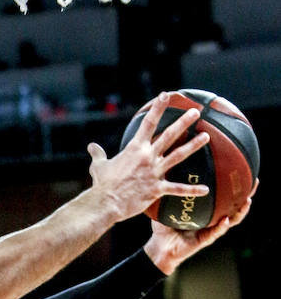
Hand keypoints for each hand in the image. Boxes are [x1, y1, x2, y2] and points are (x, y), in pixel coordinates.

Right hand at [87, 93, 211, 222]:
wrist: (106, 203)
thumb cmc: (102, 184)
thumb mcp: (98, 166)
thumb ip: (98, 154)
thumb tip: (92, 146)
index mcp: (135, 149)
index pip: (148, 123)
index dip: (158, 108)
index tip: (166, 95)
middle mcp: (148, 157)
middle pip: (169, 135)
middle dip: (184, 122)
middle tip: (196, 112)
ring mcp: (154, 172)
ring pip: (178, 155)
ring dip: (193, 145)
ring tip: (206, 136)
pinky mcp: (157, 189)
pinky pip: (177, 189)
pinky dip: (192, 190)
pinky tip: (205, 190)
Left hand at [144, 180, 256, 274]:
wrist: (159, 248)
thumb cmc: (164, 227)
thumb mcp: (167, 204)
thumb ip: (170, 189)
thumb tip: (165, 167)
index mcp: (206, 210)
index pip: (223, 195)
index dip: (234, 184)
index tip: (243, 169)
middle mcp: (212, 219)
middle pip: (234, 205)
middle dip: (246, 194)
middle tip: (255, 182)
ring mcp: (210, 230)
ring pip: (231, 220)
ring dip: (240, 211)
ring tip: (247, 201)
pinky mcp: (203, 241)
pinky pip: (215, 233)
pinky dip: (221, 227)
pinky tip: (226, 220)